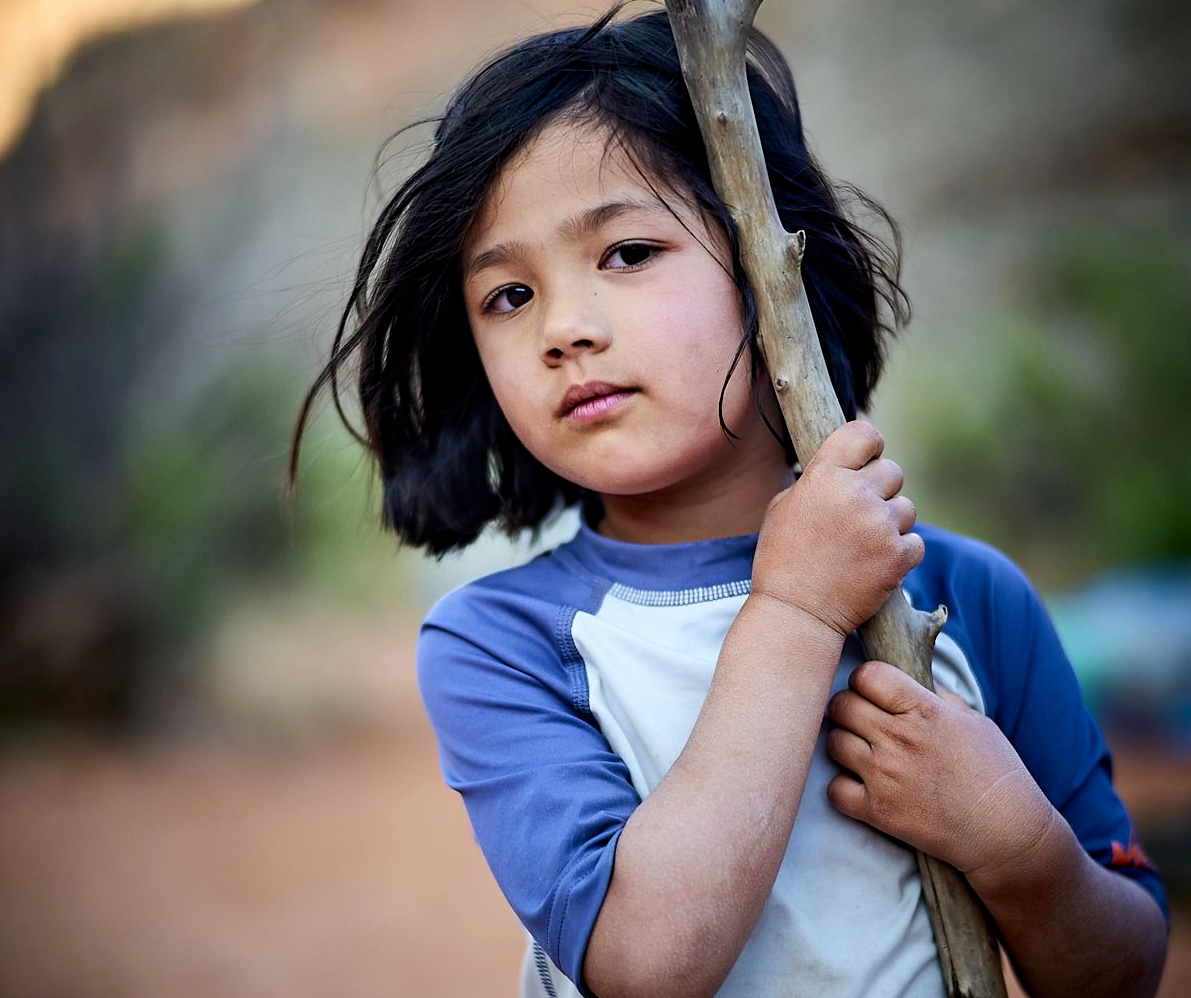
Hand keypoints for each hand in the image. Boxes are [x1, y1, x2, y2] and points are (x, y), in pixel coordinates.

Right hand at [751, 421, 921, 636]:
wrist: (796, 613)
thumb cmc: (783, 559)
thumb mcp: (783, 506)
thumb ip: (818, 480)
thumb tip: (845, 466)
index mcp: (824, 476)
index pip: (864, 434)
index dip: (869, 445)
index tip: (866, 459)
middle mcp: (856, 495)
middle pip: (892, 471)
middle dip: (880, 489)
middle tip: (860, 515)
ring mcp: (880, 526)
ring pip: (907, 508)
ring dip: (891, 523)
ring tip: (863, 545)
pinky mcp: (898, 556)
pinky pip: (915, 541)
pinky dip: (900, 553)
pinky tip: (874, 564)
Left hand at [825, 660, 1055, 889]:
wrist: (1008, 835)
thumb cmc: (996, 773)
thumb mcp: (973, 721)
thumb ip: (935, 696)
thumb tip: (907, 675)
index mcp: (925, 711)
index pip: (868, 675)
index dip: (865, 680)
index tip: (873, 692)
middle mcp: (900, 739)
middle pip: (842, 705)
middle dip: (848, 708)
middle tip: (861, 720)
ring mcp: (885, 776)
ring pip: (833, 742)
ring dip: (843, 744)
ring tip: (862, 751)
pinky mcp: (877, 811)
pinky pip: (834, 789)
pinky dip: (842, 787)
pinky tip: (860, 786)